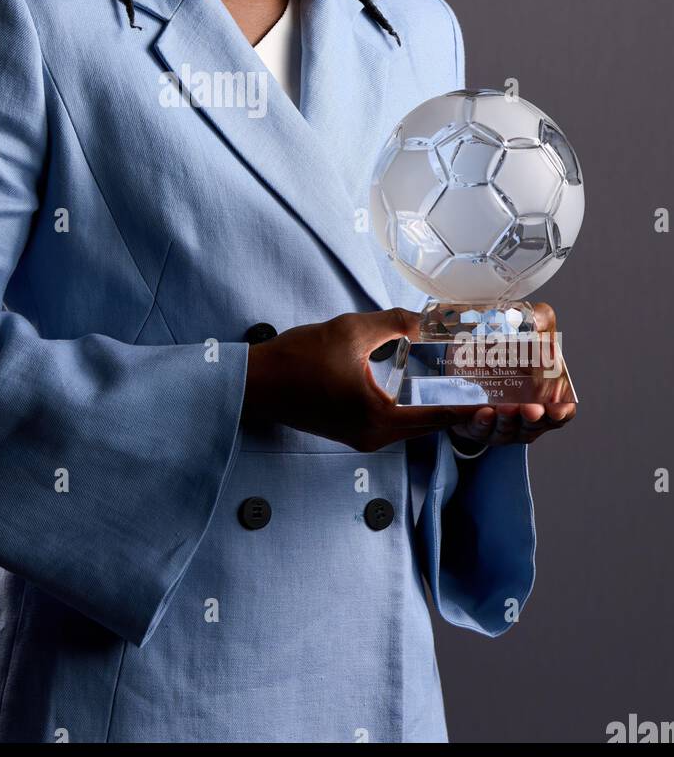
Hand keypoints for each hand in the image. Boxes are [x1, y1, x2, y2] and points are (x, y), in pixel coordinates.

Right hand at [242, 308, 482, 452]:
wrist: (256, 384)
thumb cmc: (298, 358)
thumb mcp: (350, 330)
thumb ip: (393, 322)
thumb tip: (425, 318)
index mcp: (381, 416)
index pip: (441, 415)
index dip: (473, 405)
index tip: (500, 396)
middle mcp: (376, 435)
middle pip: (431, 426)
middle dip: (458, 407)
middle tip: (484, 385)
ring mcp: (363, 438)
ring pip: (413, 427)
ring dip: (435, 409)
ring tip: (457, 384)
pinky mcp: (351, 433)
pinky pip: (394, 425)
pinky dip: (412, 411)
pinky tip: (418, 389)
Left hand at [447, 302, 576, 449]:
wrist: (464, 367)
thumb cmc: (505, 356)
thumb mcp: (524, 336)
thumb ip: (538, 323)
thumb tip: (539, 317)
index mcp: (543, 398)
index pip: (560, 412)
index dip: (561, 413)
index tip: (559, 409)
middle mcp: (524, 416)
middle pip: (534, 424)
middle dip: (534, 418)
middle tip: (531, 409)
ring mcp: (501, 423)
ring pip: (507, 428)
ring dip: (508, 419)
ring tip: (506, 407)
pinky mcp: (476, 425)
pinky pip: (480, 428)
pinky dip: (484, 422)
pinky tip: (484, 412)